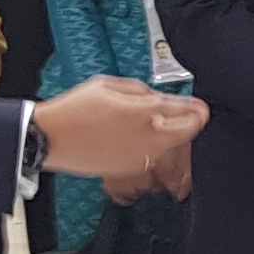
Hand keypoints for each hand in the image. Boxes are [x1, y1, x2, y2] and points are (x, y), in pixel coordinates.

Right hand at [34, 75, 210, 195]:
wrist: (51, 138)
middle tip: (191, 115)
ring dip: (170, 135)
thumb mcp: (108, 86)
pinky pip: (150, 157)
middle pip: (184, 133)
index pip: (182, 110)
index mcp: (142, 112)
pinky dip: (151, 147)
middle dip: (190, 123)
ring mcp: (138, 155)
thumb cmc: (75, 109)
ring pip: (168, 146)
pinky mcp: (128, 168)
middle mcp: (145, 136)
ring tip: (157, 124)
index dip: (196, 109)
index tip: (202, 107)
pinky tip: (137, 138)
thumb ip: (139, 91)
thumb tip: (157, 98)